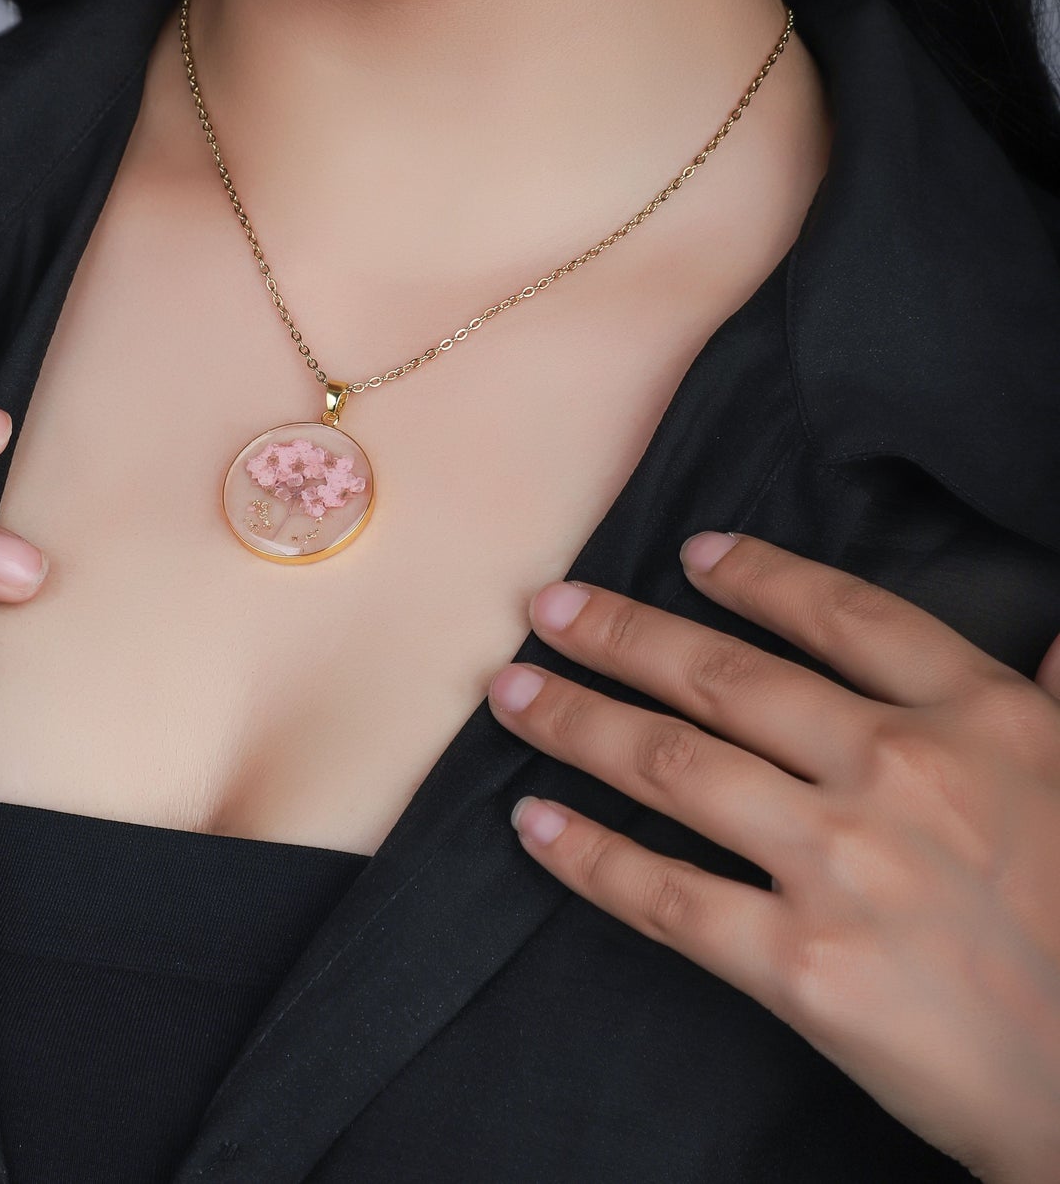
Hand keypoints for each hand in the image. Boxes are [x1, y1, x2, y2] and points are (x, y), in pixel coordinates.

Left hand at [487, 533, 1059, 1183]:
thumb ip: (1058, 698)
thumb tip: (1054, 635)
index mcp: (977, 715)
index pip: (842, 614)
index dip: (758, 576)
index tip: (690, 553)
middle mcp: (900, 768)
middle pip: (726, 676)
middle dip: (620, 634)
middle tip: (548, 609)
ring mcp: (842, 864)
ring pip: (674, 763)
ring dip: (577, 719)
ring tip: (513, 694)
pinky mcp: (803, 966)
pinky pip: (667, 894)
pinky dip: (588, 854)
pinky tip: (535, 821)